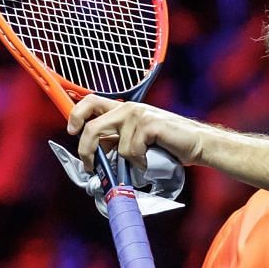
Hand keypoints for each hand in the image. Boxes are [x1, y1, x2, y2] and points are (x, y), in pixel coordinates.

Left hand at [69, 96, 207, 168]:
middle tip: (91, 165)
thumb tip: (96, 157)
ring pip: (115, 146)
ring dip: (126, 162)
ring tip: (141, 164)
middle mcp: (128, 108)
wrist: (197, 144)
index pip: (91, 102)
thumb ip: (118, 141)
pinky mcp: (148, 124)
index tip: (71, 130)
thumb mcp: (138, 140)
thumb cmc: (169, 146)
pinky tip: (150, 161)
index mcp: (123, 110)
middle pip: (92, 126)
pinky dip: (140, 162)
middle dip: (86, 149)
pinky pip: (131, 151)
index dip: (76, 115)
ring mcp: (138, 115)